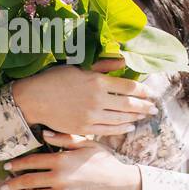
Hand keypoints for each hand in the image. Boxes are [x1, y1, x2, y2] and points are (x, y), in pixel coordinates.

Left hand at [0, 131, 141, 189]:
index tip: (8, 166)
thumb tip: (44, 132)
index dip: (17, 164)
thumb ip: (64, 139)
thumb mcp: (87, 144)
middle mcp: (59, 178)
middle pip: (28, 181)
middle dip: (13, 184)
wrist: (122, 186)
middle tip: (4, 186)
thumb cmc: (106, 163)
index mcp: (61, 160)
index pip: (32, 162)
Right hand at [10, 57, 157, 136]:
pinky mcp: (84, 128)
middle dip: (144, 107)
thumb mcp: (79, 67)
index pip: (128, 87)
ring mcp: (91, 116)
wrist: (34, 99)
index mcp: (97, 81)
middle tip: (154, 109)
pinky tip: (129, 126)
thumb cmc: (55, 79)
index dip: (142, 91)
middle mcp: (97, 99)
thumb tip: (123, 59)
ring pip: (121, 118)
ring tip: (144, 116)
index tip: (150, 93)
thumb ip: (103, 65)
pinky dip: (121, 128)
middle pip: (129, 104)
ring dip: (135, 117)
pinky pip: (109, 130)